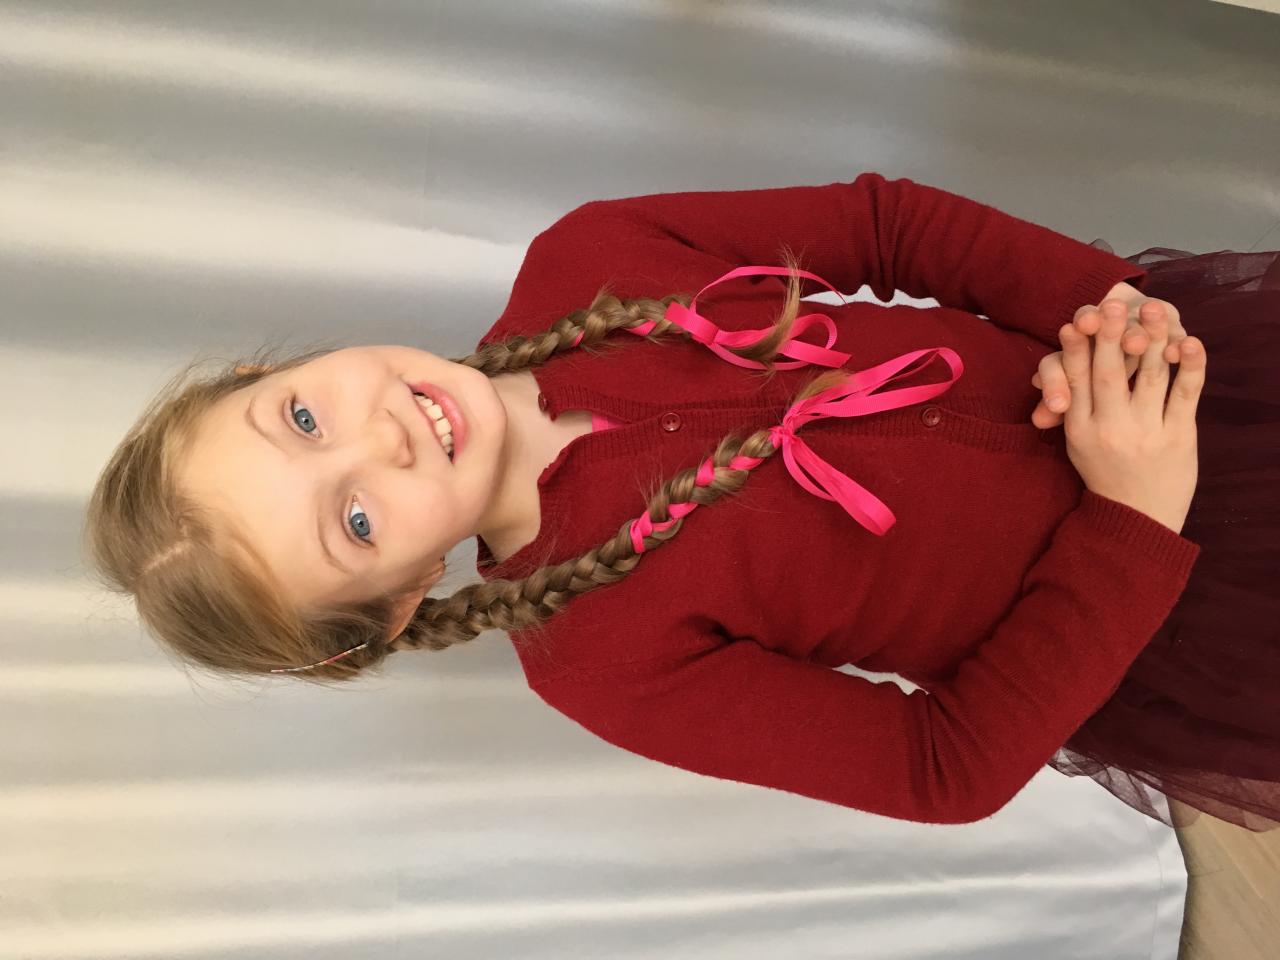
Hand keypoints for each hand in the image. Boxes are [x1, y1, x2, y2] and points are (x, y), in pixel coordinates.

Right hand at [1058, 299, 1204, 534]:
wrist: (1138, 518)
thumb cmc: (1106, 473)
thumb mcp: (1078, 444)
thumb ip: (1069, 410)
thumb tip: (1046, 382)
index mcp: (1079, 429)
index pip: (1075, 382)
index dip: (1074, 351)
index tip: (1073, 322)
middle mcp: (1109, 429)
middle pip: (1107, 374)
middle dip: (1108, 336)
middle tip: (1109, 305)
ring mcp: (1146, 432)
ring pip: (1148, 377)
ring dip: (1152, 340)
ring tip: (1153, 310)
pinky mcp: (1179, 436)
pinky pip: (1186, 394)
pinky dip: (1191, 366)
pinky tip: (1191, 342)